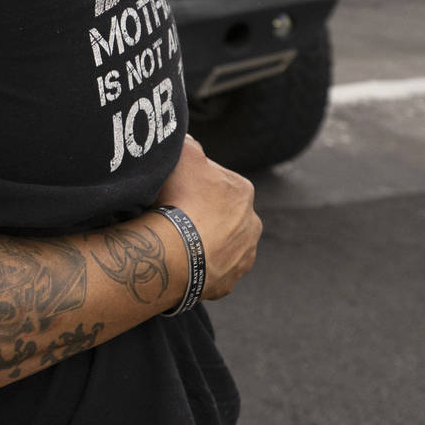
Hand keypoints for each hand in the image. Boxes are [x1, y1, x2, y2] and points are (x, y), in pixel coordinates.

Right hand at [154, 135, 260, 301]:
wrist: (176, 254)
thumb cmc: (181, 200)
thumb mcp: (184, 154)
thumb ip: (190, 142)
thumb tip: (189, 141)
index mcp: (244, 191)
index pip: (216, 178)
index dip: (192, 180)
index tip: (174, 186)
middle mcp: (251, 224)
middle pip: (220, 211)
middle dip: (201, 211)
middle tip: (173, 211)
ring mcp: (242, 256)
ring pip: (220, 242)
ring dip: (203, 239)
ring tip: (175, 238)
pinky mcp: (229, 282)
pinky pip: (212, 269)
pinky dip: (198, 264)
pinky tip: (180, 258)